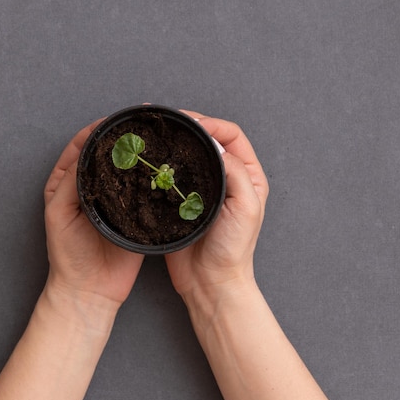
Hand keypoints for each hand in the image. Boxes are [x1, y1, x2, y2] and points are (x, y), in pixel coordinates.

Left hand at [43, 120, 143, 308]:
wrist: (90, 289)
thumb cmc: (67, 254)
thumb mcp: (59, 213)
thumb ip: (71, 183)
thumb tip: (87, 153)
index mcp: (69, 182)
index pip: (82, 146)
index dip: (97, 130)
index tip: (113, 119)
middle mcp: (93, 186)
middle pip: (106, 154)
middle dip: (121, 137)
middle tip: (139, 123)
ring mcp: (115, 199)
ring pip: (126, 169)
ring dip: (137, 154)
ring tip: (152, 138)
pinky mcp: (134, 213)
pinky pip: (142, 190)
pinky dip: (149, 176)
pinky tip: (159, 165)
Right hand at [165, 113, 268, 299]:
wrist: (209, 281)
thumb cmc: (233, 248)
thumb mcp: (246, 207)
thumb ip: (236, 173)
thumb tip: (216, 145)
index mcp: (247, 174)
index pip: (231, 136)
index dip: (213, 124)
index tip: (193, 123)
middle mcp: (226, 176)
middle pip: (209, 139)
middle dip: (191, 124)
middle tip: (170, 118)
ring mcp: (203, 186)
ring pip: (190, 153)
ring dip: (176, 140)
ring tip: (159, 130)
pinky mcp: (182, 198)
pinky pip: (173, 172)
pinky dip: (163, 160)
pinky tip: (152, 155)